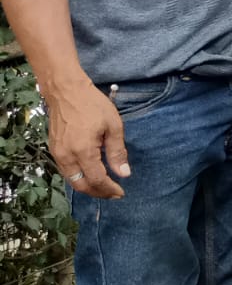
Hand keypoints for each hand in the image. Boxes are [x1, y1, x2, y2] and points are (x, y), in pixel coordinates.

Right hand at [46, 80, 128, 199]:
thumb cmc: (93, 105)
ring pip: (71, 180)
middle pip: (81, 185)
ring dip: (88, 187)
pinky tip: (90, 174)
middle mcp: (67, 156)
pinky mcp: (54, 149)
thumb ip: (117, 152)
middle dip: (98, 192)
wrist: (66, 92)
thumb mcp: (113, 126)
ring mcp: (57, 154)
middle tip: (113, 193)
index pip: (97, 179)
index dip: (109, 189)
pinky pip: (66, 171)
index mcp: (83, 151)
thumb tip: (124, 174)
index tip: (121, 192)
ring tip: (104, 186)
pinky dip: (78, 177)